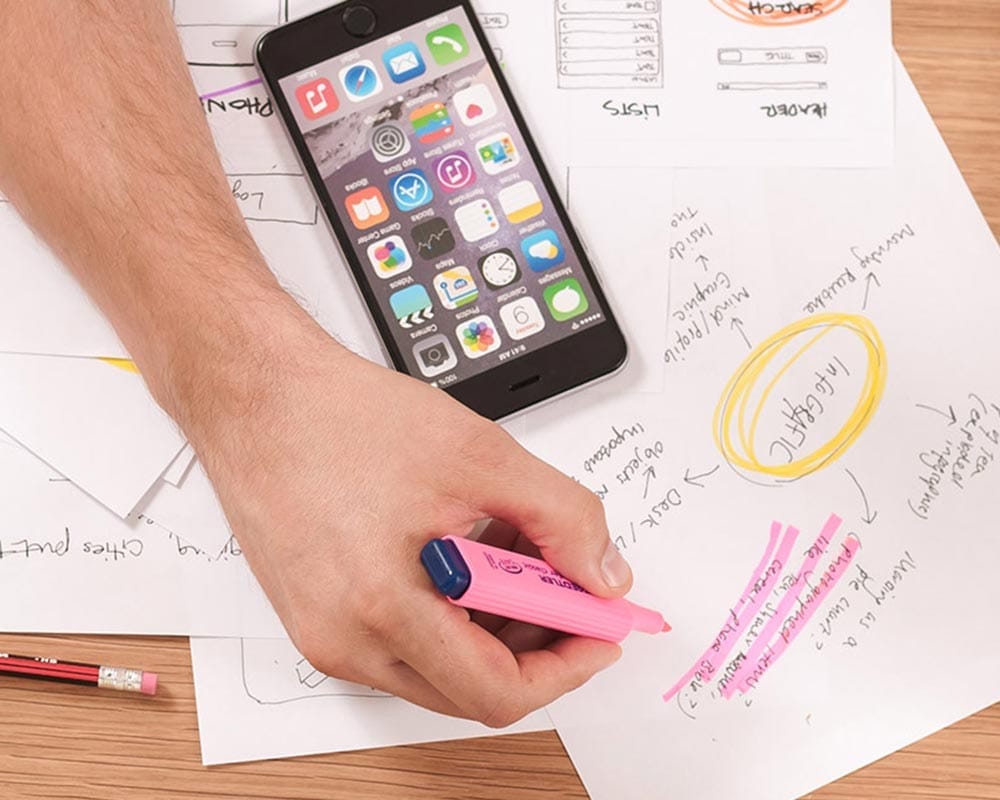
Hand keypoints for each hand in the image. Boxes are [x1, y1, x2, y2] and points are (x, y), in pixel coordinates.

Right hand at [176, 303, 633, 726]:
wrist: (256, 394)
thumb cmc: (340, 416)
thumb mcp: (480, 454)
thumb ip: (561, 518)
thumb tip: (604, 575)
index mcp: (381, 608)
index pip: (498, 692)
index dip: (566, 668)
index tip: (600, 632)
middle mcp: (345, 641)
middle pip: (470, 686)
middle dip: (535, 640)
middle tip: (565, 583)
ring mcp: (325, 633)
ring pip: (439, 665)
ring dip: (494, 622)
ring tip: (511, 547)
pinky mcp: (316, 615)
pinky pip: (403, 639)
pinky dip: (451, 610)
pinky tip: (467, 549)